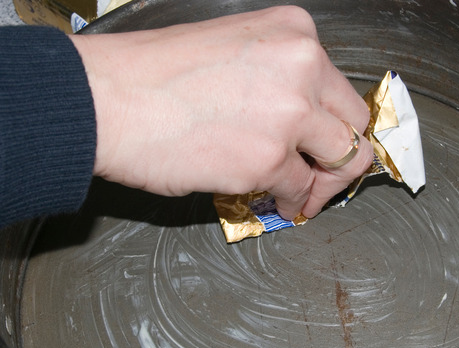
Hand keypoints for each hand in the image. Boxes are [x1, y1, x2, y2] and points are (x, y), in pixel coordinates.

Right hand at [69, 6, 372, 218]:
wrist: (105, 99)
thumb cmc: (147, 75)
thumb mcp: (228, 49)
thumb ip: (272, 76)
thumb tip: (291, 117)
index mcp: (292, 32)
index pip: (338, 86)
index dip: (334, 122)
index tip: (327, 141)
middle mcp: (301, 66)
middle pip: (353, 124)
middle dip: (343, 158)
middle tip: (327, 176)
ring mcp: (289, 113)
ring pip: (340, 161)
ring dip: (324, 187)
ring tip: (304, 198)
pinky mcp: (269, 159)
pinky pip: (300, 190)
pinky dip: (292, 202)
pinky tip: (278, 204)